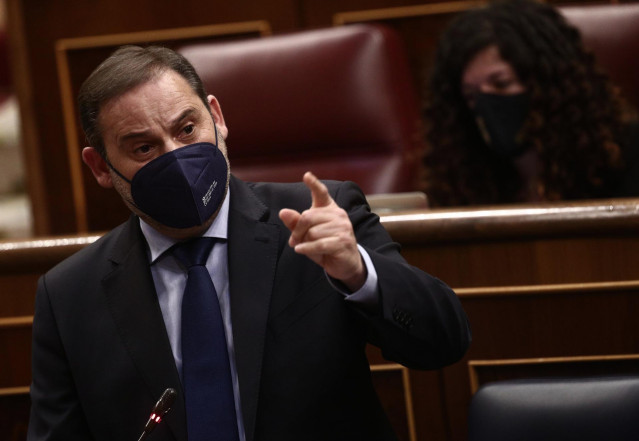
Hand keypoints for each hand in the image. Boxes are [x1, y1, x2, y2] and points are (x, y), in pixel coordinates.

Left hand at [279, 172, 365, 291]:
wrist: (345, 264)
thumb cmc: (325, 246)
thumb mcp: (308, 234)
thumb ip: (296, 223)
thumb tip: (283, 212)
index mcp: (330, 208)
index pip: (321, 193)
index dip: (314, 184)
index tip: (306, 176)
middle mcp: (338, 214)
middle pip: (308, 217)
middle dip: (297, 231)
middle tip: (294, 240)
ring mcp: (343, 227)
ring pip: (312, 232)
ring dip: (304, 242)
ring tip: (307, 247)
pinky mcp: (342, 241)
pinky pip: (318, 244)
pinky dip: (306, 248)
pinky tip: (301, 250)